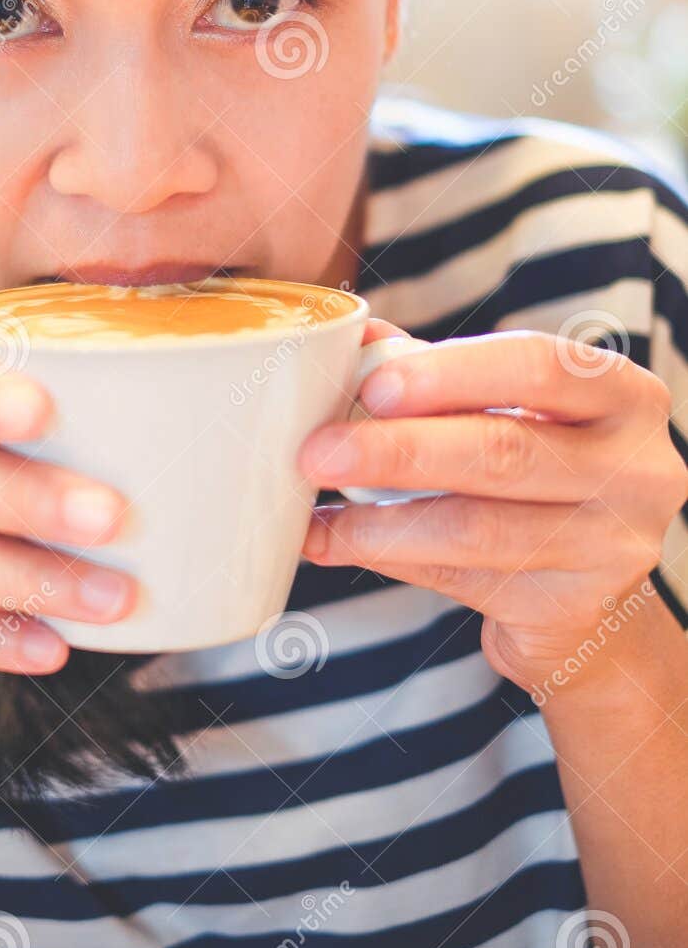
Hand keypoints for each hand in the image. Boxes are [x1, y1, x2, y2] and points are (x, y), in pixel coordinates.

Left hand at [297, 318, 687, 696]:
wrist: (585, 599)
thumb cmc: (537, 477)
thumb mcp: (510, 412)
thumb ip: (439, 372)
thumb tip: (356, 337)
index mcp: (622, 394)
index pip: (538, 367)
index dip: (451, 374)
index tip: (373, 386)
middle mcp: (636, 469)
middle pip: (503, 451)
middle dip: (398, 450)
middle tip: (318, 451)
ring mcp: (612, 547)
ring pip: (475, 527)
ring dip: (377, 518)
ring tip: (312, 507)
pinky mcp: (571, 609)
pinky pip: (460, 578)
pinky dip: (384, 557)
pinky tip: (332, 542)